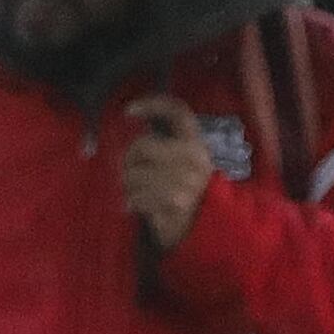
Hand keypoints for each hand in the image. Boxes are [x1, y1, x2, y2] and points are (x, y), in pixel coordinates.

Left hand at [122, 95, 217, 249]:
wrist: (204, 228)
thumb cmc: (184, 192)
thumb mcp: (180, 163)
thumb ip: (162, 147)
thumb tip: (130, 138)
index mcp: (195, 143)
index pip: (178, 112)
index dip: (153, 104)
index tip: (129, 110)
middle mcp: (194, 157)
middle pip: (141, 146)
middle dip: (128, 161)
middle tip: (132, 174)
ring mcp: (186, 179)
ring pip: (133, 174)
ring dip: (129, 187)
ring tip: (140, 194)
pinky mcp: (175, 202)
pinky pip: (135, 197)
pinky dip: (132, 203)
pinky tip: (140, 206)